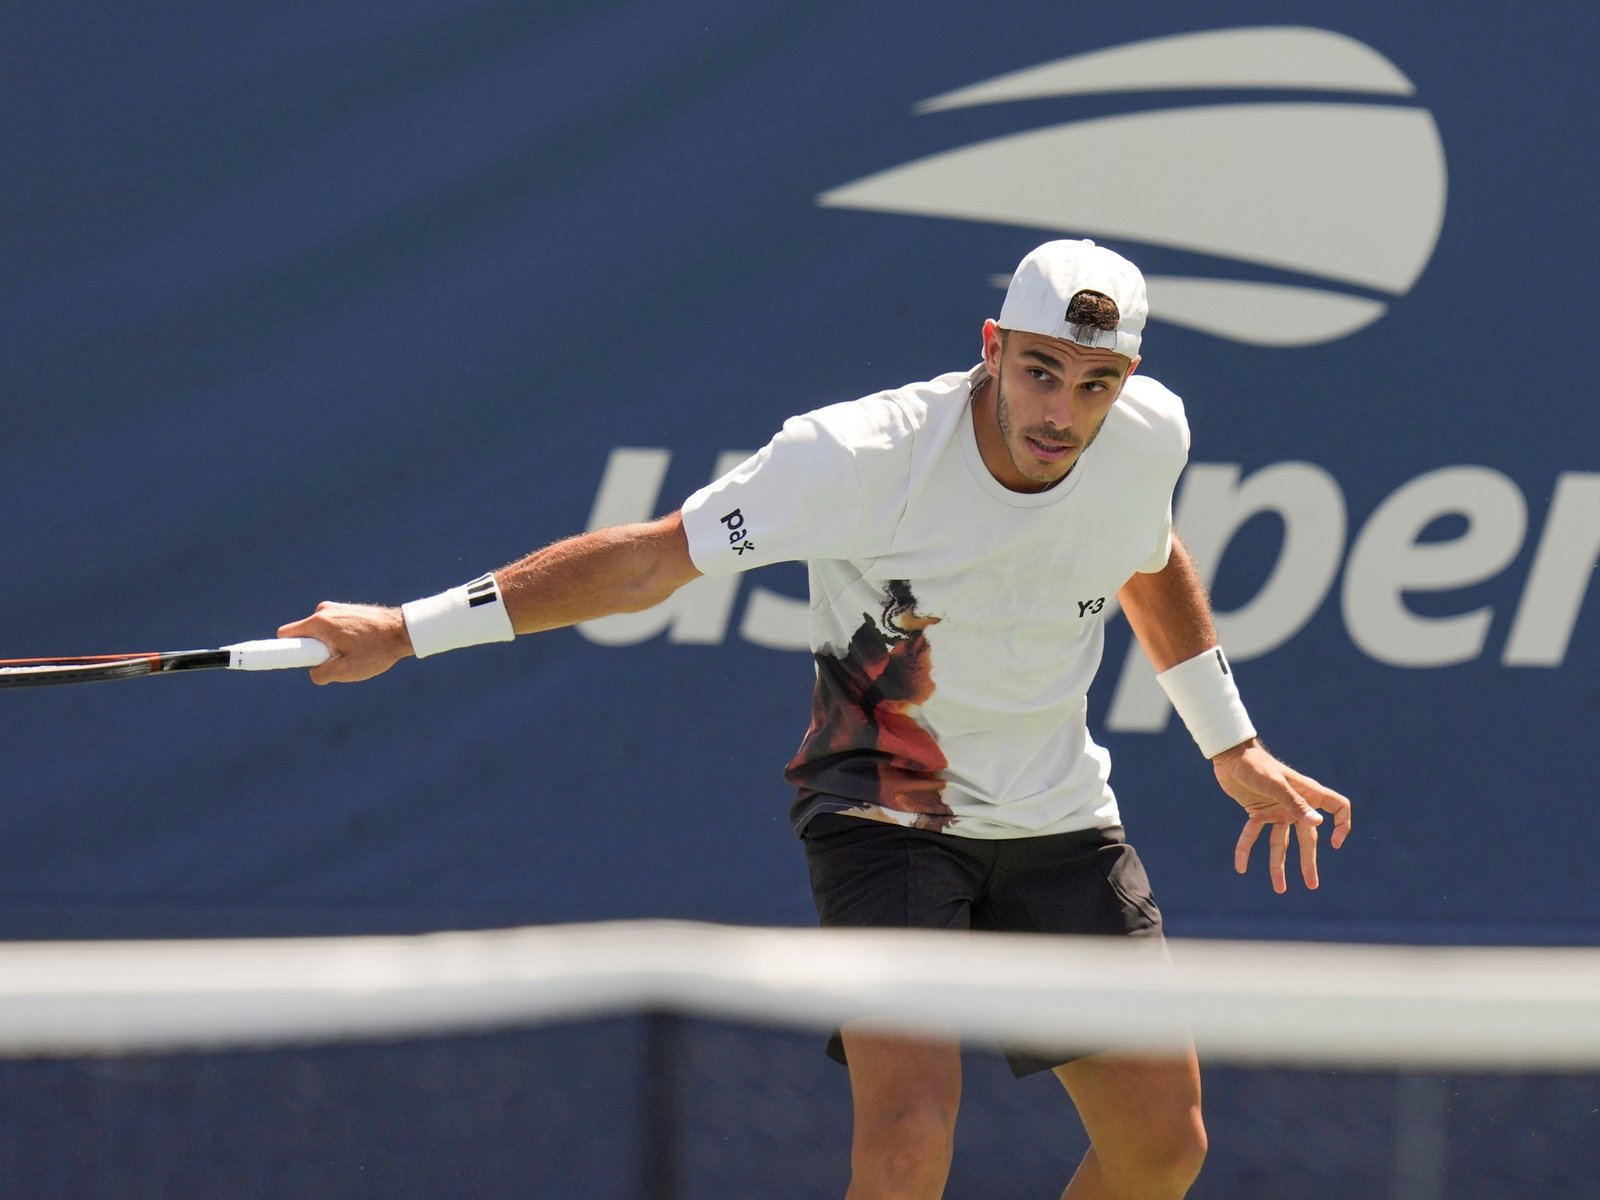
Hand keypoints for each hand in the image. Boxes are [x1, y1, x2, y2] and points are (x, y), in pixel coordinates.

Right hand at [277, 602, 412, 684]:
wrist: (404, 630)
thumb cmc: (376, 650)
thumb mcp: (347, 670)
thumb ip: (322, 674)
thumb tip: (314, 673)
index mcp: (319, 623)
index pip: (286, 635)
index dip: (281, 649)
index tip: (279, 658)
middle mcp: (324, 610)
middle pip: (304, 635)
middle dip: (314, 650)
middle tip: (337, 659)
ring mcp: (336, 608)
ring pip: (320, 633)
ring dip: (330, 645)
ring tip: (355, 652)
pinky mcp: (346, 609)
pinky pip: (332, 628)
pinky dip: (340, 638)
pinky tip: (361, 644)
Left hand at [1211, 741, 1350, 893]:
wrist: (1229, 755)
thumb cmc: (1255, 764)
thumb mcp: (1275, 784)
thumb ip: (1294, 803)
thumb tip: (1319, 823)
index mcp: (1307, 793)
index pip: (1338, 807)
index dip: (1341, 824)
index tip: (1334, 843)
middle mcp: (1295, 804)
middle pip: (1307, 837)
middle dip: (1308, 862)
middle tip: (1311, 886)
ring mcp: (1276, 809)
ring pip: (1280, 843)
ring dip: (1279, 865)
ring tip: (1279, 889)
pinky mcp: (1257, 811)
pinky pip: (1253, 834)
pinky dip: (1246, 850)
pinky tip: (1240, 867)